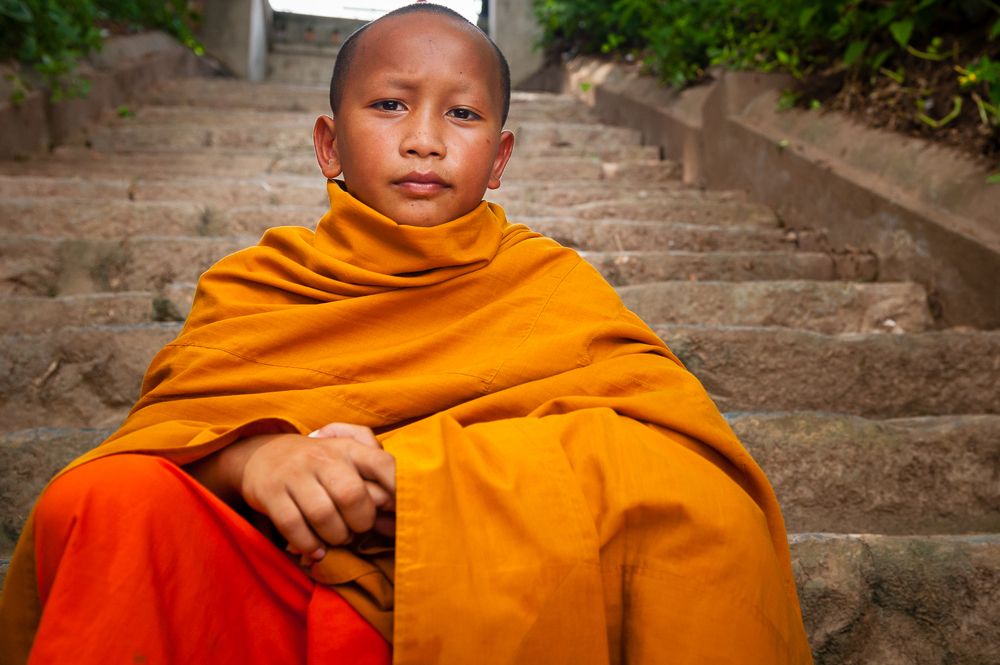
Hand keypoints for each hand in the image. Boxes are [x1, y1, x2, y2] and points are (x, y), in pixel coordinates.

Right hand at [239, 423, 395, 560]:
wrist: (261, 456)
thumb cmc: (319, 462)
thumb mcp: (347, 454)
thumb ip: (376, 471)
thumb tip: (398, 506)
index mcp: (349, 448)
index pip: (382, 463)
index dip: (397, 488)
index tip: (400, 510)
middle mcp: (323, 457)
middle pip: (352, 495)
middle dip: (360, 522)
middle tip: (357, 529)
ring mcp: (295, 473)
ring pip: (323, 514)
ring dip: (335, 537)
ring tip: (336, 538)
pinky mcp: (270, 493)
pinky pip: (293, 526)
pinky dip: (308, 545)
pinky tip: (316, 550)